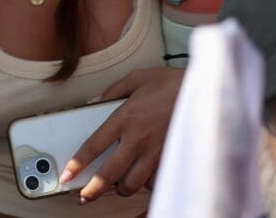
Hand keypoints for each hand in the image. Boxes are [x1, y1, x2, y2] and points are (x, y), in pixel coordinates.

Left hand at [61, 67, 183, 203]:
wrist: (208, 92)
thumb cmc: (173, 83)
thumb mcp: (138, 77)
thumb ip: (112, 90)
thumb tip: (93, 102)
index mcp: (126, 117)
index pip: (94, 146)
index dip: (77, 164)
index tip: (67, 175)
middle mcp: (138, 139)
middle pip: (110, 174)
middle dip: (93, 190)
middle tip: (84, 196)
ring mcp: (156, 152)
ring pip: (132, 184)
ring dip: (121, 188)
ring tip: (116, 186)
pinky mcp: (172, 160)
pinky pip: (155, 182)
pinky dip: (147, 184)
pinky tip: (143, 179)